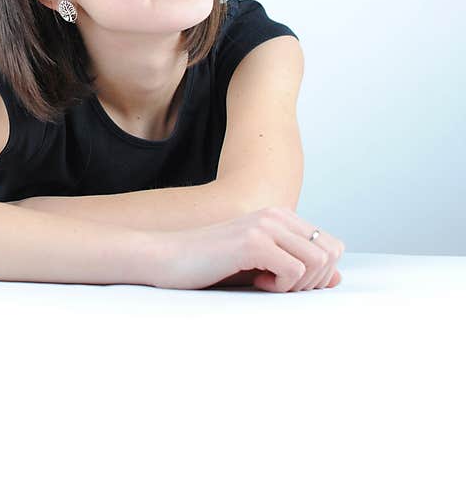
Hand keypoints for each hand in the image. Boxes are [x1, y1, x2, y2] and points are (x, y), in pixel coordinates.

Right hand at [147, 207, 344, 291]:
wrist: (164, 259)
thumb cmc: (207, 266)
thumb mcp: (259, 266)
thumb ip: (298, 269)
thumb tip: (338, 279)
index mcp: (279, 216)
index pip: (332, 245)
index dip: (319, 273)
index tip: (286, 282)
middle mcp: (276, 215)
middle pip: (331, 253)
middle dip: (312, 281)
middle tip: (277, 286)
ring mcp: (265, 226)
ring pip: (318, 262)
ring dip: (296, 284)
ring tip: (264, 283)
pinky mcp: (253, 242)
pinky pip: (295, 270)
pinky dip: (280, 286)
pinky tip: (253, 280)